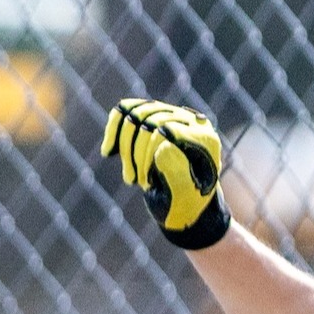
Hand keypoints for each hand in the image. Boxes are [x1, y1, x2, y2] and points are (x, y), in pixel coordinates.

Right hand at [98, 98, 230, 250]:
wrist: (184, 204)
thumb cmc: (185, 202)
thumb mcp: (184, 196)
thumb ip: (177, 172)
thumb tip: (164, 144)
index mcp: (204, 139)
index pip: (163, 130)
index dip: (145, 156)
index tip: (144, 182)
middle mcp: (192, 122)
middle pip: (148, 120)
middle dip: (134, 154)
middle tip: (137, 181)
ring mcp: (172, 117)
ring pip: (133, 113)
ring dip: (124, 147)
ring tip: (130, 174)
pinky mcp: (154, 118)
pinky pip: (126, 109)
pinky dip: (113, 130)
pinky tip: (109, 150)